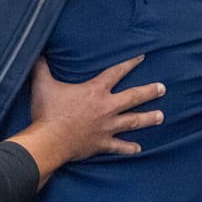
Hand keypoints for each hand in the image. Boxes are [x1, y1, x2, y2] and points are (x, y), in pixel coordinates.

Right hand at [10, 55, 165, 180]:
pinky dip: (128, 148)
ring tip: (161, 116)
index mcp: (95, 91)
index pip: (116, 73)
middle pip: (133, 97)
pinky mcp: (101, 144)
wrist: (50, 141)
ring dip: (148, 119)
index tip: (142, 58)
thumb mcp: (42, 84)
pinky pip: (119, 146)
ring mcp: (106, 127)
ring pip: (133, 121)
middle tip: (163, 88)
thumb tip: (37, 52)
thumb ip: (42, 67)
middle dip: (149, 92)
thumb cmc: (48, 112)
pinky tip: (138, 148)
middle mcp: (106, 108)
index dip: (129, 64)